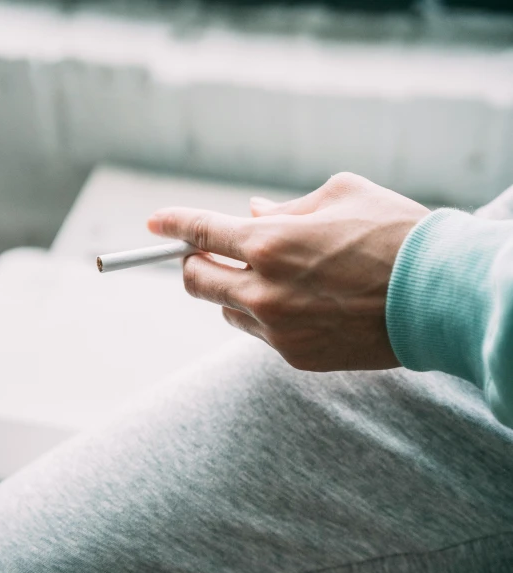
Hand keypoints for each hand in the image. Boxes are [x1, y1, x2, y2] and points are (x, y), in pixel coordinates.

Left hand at [148, 173, 429, 371]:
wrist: (436, 297)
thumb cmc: (395, 235)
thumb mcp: (340, 197)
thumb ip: (286, 209)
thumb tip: (251, 216)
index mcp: (270, 243)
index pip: (199, 231)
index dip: (171, 224)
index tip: (153, 223)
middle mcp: (264, 291)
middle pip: (195, 282)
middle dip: (193, 264)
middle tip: (210, 254)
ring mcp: (278, 330)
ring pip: (228, 312)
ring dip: (235, 293)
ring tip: (277, 280)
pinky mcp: (296, 357)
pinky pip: (261, 335)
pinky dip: (267, 317)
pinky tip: (305, 305)